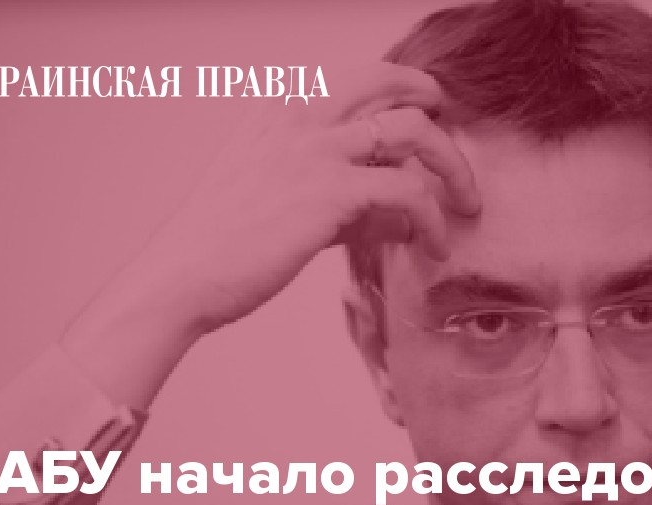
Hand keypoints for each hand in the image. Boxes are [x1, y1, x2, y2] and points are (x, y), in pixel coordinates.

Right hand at [61, 63, 479, 407]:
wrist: (182, 278)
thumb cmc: (224, 250)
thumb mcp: (281, 206)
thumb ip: (341, 200)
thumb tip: (398, 218)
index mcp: (278, 110)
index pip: (352, 79)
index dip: (395, 91)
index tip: (421, 115)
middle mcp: (298, 115)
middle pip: (387, 80)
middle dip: (431, 98)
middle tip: (453, 128)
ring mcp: (315, 148)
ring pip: (413, 129)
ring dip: (452, 164)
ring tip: (468, 201)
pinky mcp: (331, 191)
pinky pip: (408, 191)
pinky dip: (433, 219)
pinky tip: (436, 247)